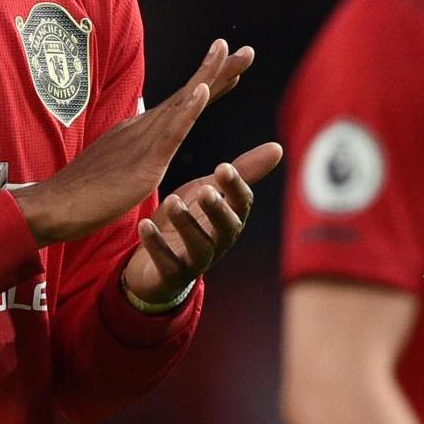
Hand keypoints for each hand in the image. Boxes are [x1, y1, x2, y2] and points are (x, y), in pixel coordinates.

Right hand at [14, 40, 258, 247]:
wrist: (52, 208)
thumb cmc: (80, 195)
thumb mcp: (114, 170)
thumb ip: (128, 158)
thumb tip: (138, 154)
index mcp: (136, 133)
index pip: (179, 105)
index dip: (207, 84)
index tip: (230, 66)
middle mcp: (140, 129)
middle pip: (187, 95)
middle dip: (217, 71)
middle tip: (246, 50)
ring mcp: (141, 142)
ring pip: (183, 104)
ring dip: (209, 77)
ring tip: (231, 54)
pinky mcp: (143, 163)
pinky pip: (170, 132)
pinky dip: (189, 109)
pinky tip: (204, 91)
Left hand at [120, 145, 283, 305]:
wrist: (156, 263)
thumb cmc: (190, 219)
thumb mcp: (209, 191)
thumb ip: (239, 173)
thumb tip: (278, 147)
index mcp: (228, 218)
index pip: (241, 204)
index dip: (234, 187)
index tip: (223, 167)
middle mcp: (218, 241)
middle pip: (226, 228)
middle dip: (217, 209)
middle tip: (206, 190)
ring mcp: (195, 261)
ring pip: (198, 247)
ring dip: (186, 224)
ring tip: (171, 202)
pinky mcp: (172, 275)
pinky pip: (167, 264)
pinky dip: (156, 245)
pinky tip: (144, 225)